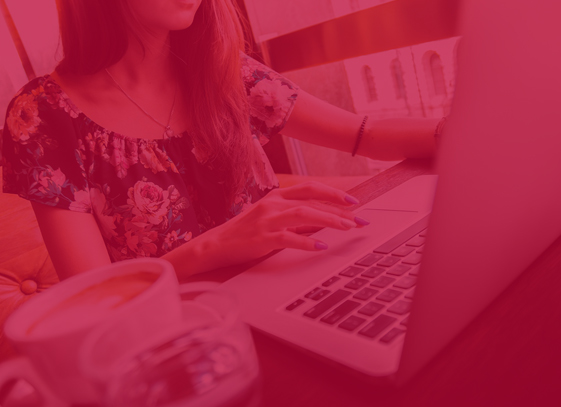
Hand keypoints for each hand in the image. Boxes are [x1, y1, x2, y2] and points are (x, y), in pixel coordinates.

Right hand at [199, 182, 368, 270]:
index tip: (354, 202)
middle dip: (339, 209)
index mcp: (276, 196)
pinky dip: (307, 241)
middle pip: (311, 200)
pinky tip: (321, 246)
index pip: (310, 189)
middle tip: (360, 219)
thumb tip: (323, 220)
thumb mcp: (270, 218)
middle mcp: (273, 204)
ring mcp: (267, 220)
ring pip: (304, 214)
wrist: (216, 244)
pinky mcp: (262, 238)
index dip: (333, 193)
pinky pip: (289, 238)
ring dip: (329, 220)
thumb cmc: (246, 232)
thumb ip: (293, 216)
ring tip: (347, 228)